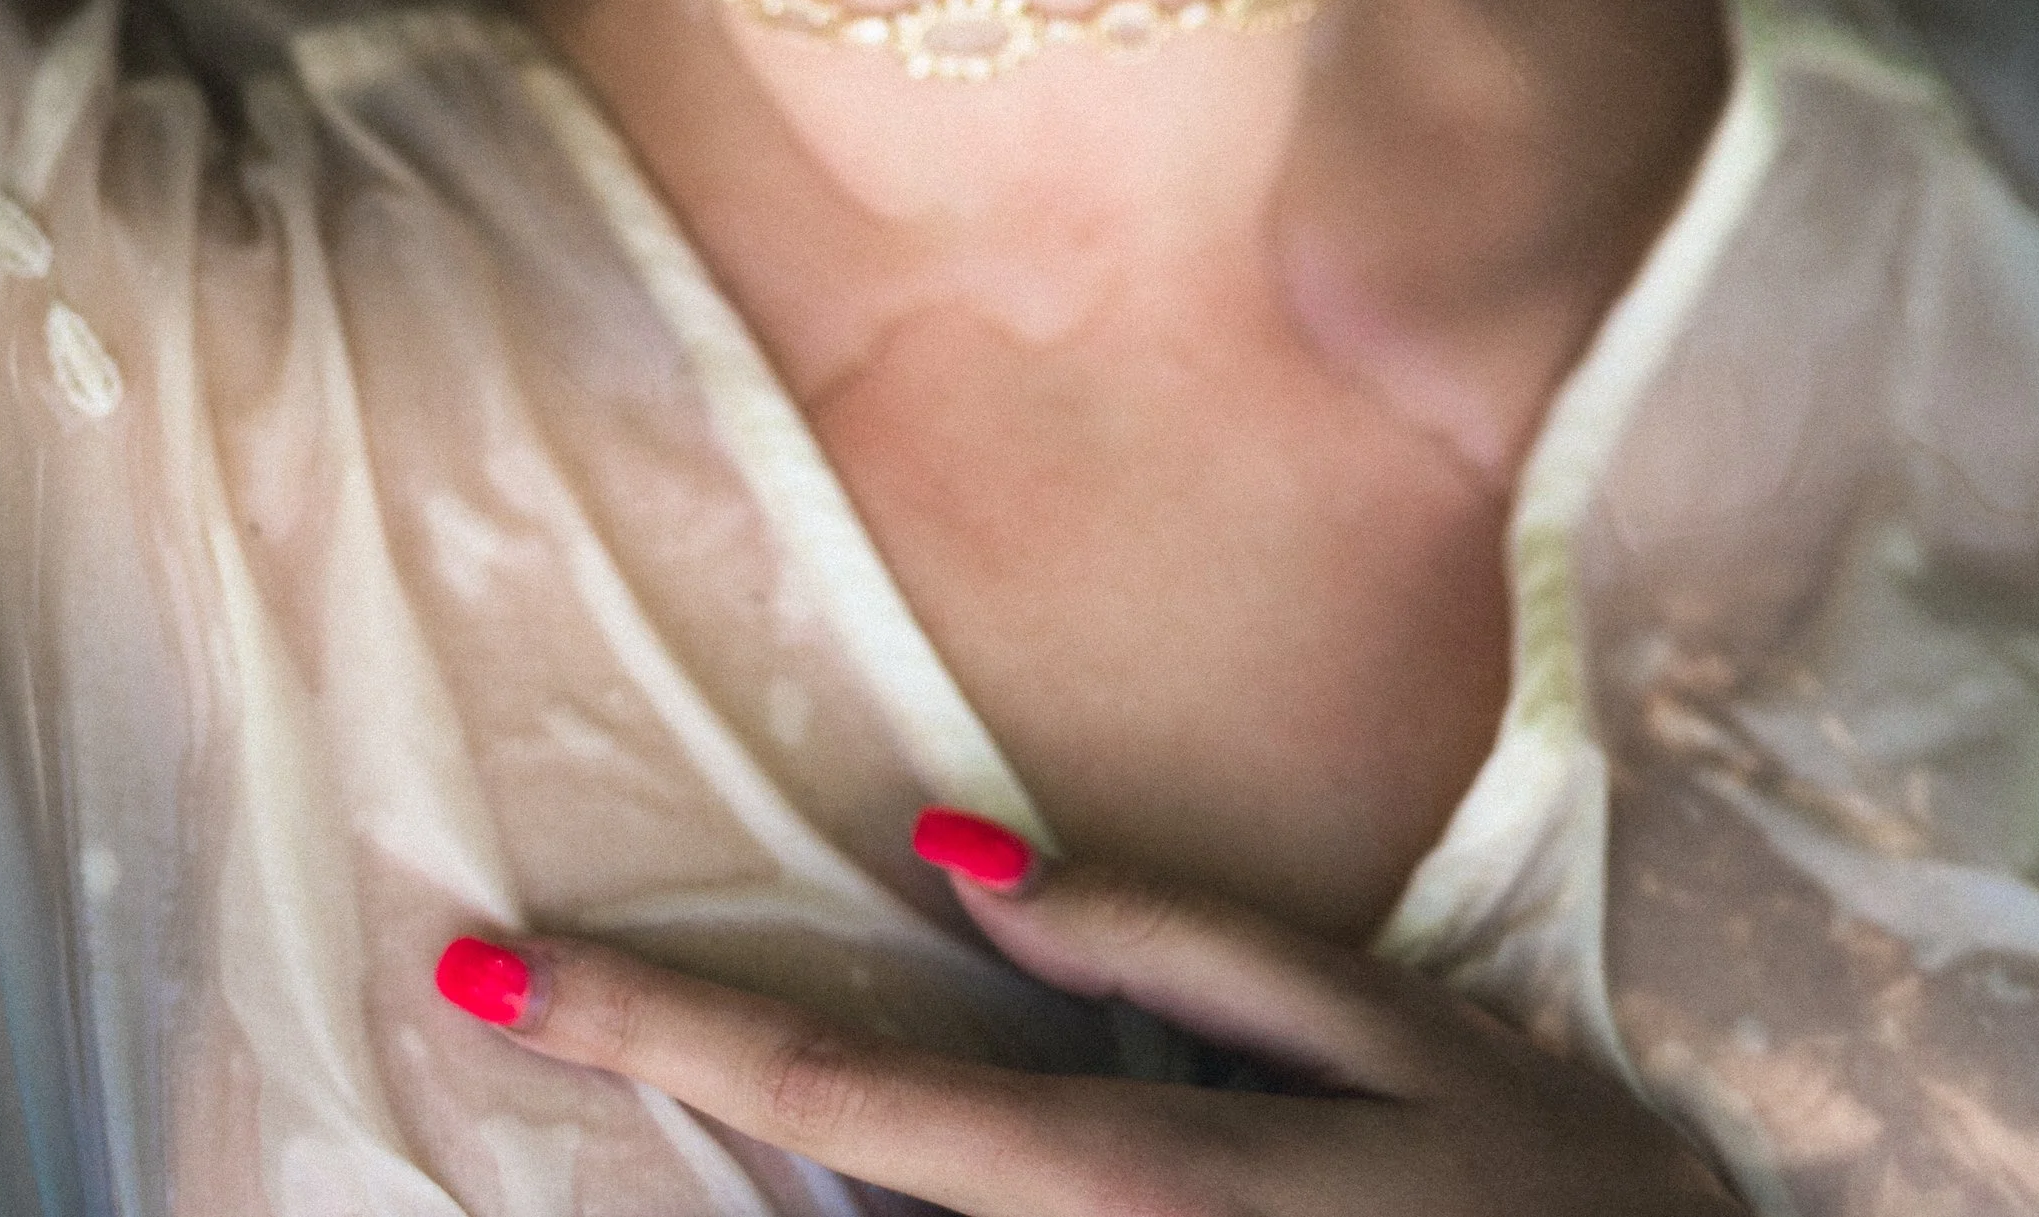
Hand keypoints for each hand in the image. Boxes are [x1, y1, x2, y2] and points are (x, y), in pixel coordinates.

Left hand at [436, 827, 1740, 1212]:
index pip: (833, 1084)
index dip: (643, 1021)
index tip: (477, 966)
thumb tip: (951, 856)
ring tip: (743, 1040)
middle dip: (662, 1117)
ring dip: (766, 1207)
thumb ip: (1176, 942)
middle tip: (508, 997)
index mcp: (1134, 1181)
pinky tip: (877, 1175)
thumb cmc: (1560, 1194)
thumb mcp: (1397, 1035)